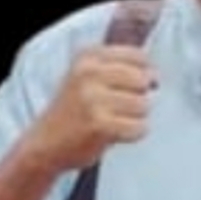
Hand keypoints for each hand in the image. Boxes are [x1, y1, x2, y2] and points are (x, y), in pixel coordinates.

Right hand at [22, 45, 157, 171]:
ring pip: (143, 105)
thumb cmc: (74, 109)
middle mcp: (88, 73)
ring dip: (135, 117)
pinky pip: (139, 128)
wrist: (45, 143)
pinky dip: (133, 133)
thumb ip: (119, 67)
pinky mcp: (99, 125)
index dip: (145, 72)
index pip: (138, 56)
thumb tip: (155, 76)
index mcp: (88, 56)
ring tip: (114, 120)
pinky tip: (116, 133)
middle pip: (143, 80)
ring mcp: (93, 99)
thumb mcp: (87, 76)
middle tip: (120, 107)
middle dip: (139, 96)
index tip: (135, 85)